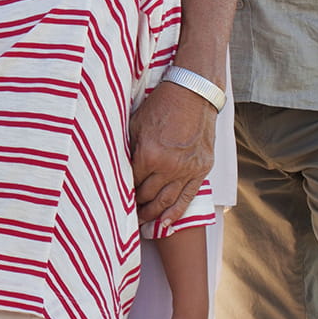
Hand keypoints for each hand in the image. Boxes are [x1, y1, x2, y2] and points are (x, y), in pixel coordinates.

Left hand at [131, 81, 214, 224]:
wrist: (193, 94)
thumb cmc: (161, 106)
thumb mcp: (136, 125)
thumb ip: (129, 149)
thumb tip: (117, 169)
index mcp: (148, 154)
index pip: (131, 182)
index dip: (123, 192)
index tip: (116, 200)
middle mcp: (168, 166)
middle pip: (148, 195)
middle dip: (136, 206)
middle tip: (127, 215)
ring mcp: (187, 170)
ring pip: (166, 202)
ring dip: (153, 214)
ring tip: (142, 223)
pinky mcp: (201, 169)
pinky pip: (187, 197)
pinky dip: (176, 213)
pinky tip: (166, 224)